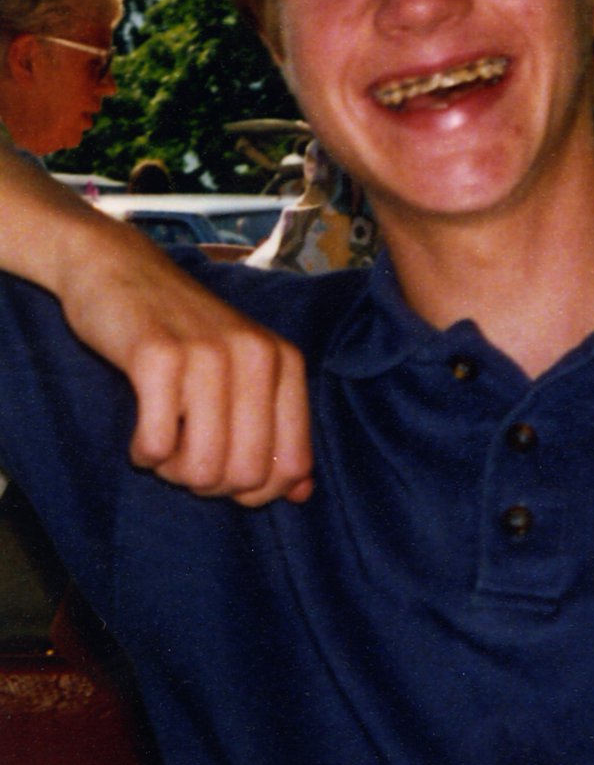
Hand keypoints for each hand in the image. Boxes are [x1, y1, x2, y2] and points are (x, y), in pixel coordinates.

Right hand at [59, 220, 312, 507]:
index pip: (292, 466)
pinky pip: (155, 447)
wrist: (121, 269)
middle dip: (209, 483)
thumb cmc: (184, 331)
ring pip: (202, 469)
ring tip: (163, 442)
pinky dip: (144, 453)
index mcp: (285, 362)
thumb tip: (302, 495)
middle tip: (185, 455)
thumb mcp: (243, 370)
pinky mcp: (157, 357)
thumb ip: (276, 429)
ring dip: (173, 472)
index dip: (256, 490)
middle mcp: (256, 355)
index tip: (224, 468)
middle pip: (245, 476)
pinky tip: (140, 429)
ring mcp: (208, 354)